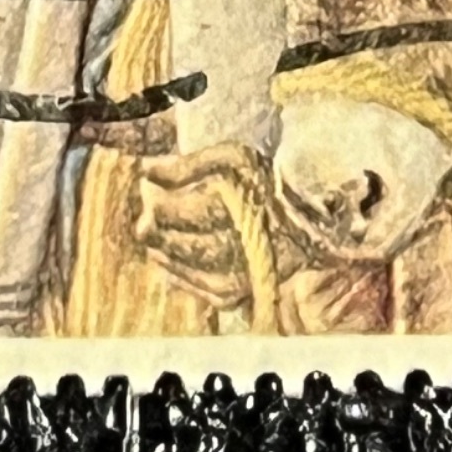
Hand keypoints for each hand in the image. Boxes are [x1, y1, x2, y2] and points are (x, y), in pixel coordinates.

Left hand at [133, 145, 389, 331]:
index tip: (147, 193)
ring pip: (202, 273)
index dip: (164, 206)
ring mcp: (255, 271)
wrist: (308, 213)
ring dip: (169, 259)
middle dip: (162, 234)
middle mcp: (254, 242)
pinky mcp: (254, 290)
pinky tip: (167, 267)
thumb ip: (187, 165)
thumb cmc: (264, 178)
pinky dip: (185, 282)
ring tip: (152, 243)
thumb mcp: (230, 157)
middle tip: (143, 223)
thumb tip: (146, 170)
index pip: (195, 212)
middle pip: (196, 245)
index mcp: (248, 205)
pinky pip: (212, 294)